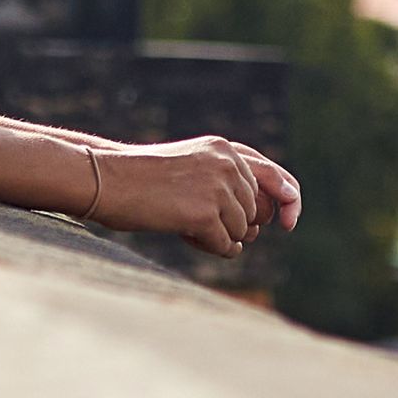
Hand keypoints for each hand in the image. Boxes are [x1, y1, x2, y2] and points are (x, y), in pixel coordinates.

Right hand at [82, 134, 296, 255]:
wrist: (107, 180)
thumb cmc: (143, 179)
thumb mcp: (191, 168)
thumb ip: (227, 184)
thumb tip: (261, 225)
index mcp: (225, 149)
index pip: (275, 176)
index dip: (289, 201)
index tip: (289, 223)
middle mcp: (227, 163)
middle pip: (256, 212)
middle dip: (236, 225)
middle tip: (200, 221)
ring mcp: (218, 187)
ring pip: (242, 231)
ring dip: (218, 236)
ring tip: (183, 223)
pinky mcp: (205, 213)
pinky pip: (227, 245)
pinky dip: (211, 248)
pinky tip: (185, 235)